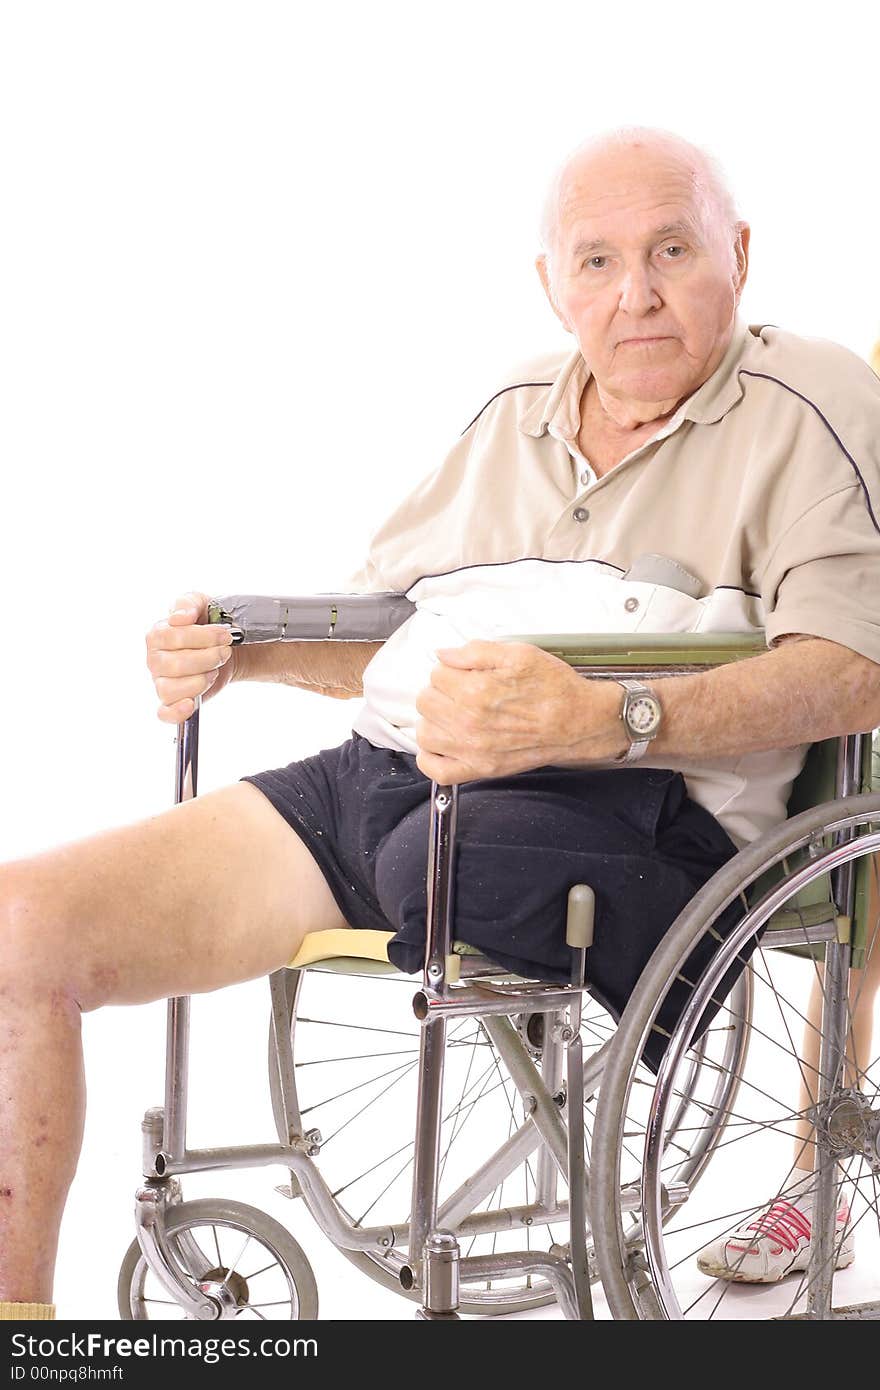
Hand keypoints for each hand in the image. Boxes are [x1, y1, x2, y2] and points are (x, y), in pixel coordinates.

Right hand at [145, 591, 236, 723]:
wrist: (227, 646)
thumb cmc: (210, 623)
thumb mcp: (202, 603)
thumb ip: (188, 604)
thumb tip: (179, 617)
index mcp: (157, 635)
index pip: (172, 637)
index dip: (202, 637)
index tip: (224, 634)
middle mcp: (154, 660)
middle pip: (174, 665)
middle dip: (208, 658)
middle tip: (224, 652)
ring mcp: (161, 681)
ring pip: (171, 689)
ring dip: (201, 680)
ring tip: (214, 669)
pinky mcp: (172, 701)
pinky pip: (164, 713)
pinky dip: (176, 711)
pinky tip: (191, 703)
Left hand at [414, 640, 623, 782]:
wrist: (579, 723)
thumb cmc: (554, 689)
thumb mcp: (519, 654)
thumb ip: (476, 651)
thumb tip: (444, 654)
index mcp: (476, 691)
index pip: (436, 674)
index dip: (451, 669)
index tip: (465, 673)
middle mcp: (469, 722)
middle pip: (425, 701)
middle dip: (441, 691)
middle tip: (461, 691)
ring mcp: (472, 750)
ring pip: (425, 733)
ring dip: (435, 721)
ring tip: (454, 715)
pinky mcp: (479, 769)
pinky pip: (435, 770)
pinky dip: (431, 757)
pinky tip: (444, 742)